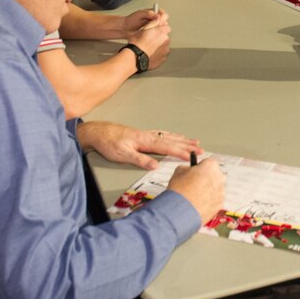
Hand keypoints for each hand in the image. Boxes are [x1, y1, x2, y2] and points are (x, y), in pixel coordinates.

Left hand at [76, 121, 202, 168]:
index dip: (180, 152)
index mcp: (146, 140)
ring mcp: (147, 134)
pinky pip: (164, 134)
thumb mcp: (122, 154)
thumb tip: (154, 165)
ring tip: (194, 142)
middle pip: (172, 140)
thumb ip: (139, 159)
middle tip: (201, 149)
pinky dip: (173, 136)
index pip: (167, 147)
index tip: (192, 156)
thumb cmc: (109, 143)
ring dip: (183, 139)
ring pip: (169, 136)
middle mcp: (149, 135)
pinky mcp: (144, 134)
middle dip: (187, 145)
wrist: (99, 133)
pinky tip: (175, 137)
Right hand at [123, 9, 170, 69]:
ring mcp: (165, 50)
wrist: (135, 57)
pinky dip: (158, 53)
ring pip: (164, 46)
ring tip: (149, 47)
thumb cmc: (137, 44)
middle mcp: (166, 41)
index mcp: (162, 32)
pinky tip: (150, 53)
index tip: (156, 31)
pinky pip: (162, 54)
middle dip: (159, 38)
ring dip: (159, 46)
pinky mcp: (163, 58)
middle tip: (149, 40)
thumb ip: (154, 23)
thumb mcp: (144, 28)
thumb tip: (158, 19)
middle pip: (165, 37)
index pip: (166, 27)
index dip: (160, 29)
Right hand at [167, 158, 225, 224]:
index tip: (196, 171)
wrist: (181, 211)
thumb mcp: (179, 171)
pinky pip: (215, 200)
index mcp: (211, 166)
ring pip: (215, 188)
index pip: (209, 162)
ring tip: (195, 196)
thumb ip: (187, 168)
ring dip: (208, 190)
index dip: (201, 167)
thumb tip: (188, 170)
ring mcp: (221, 192)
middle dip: (206, 178)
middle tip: (195, 184)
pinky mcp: (220, 204)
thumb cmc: (180, 190)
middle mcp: (219, 178)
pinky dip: (209, 201)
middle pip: (214, 175)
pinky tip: (198, 203)